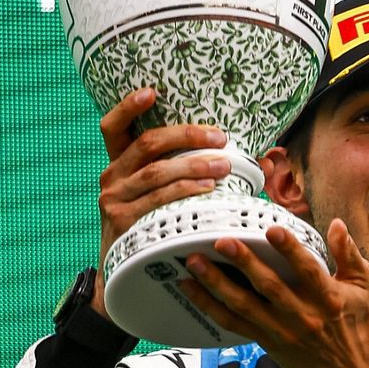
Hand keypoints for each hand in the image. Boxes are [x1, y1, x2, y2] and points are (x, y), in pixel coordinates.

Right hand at [92, 88, 231, 318]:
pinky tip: (208, 190)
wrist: (126, 275)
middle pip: (146, 144)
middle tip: (220, 137)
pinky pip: (158, 201)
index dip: (128, 106)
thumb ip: (187, 171)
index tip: (152, 91)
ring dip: (194, 165)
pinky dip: (185, 192)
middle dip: (186, 136)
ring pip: (156, 172)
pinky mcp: (123, 223)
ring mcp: (114, 201)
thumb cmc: (157, 226)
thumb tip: (256, 159)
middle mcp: (112, 178)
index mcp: (119, 164)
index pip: (113, 127)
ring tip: (224, 166)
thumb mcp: (160, 196)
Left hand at [179, 219, 368, 367]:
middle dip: (244, 263)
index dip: (290, 250)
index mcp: (328, 298)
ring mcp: (281, 331)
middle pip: (269, 287)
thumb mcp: (361, 285)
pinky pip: (233, 324)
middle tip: (222, 242)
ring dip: (216, 284)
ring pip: (243, 306)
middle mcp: (303, 315)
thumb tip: (335, 224)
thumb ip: (348, 254)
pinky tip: (190, 289)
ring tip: (194, 264)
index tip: (272, 229)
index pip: (308, 270)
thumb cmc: (355, 321)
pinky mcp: (266, 342)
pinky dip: (209, 307)